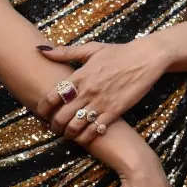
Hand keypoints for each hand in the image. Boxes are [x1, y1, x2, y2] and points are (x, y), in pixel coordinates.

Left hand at [37, 38, 166, 144]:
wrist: (145, 59)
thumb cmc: (117, 52)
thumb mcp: (91, 49)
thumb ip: (65, 52)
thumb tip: (41, 51)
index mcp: (79, 75)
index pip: (52, 96)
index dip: (43, 108)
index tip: (42, 113)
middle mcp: (87, 91)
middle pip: (61, 116)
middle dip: (54, 125)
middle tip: (54, 127)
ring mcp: (101, 103)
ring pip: (76, 127)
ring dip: (68, 134)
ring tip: (67, 133)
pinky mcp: (114, 112)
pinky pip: (95, 131)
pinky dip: (86, 138)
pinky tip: (84, 137)